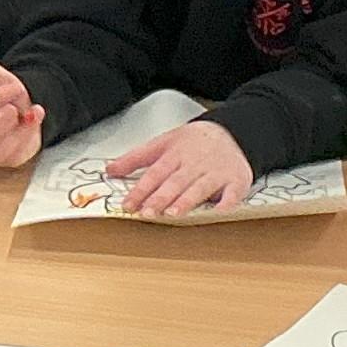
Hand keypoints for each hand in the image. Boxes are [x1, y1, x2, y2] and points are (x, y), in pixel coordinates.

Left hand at [103, 117, 250, 218]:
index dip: (141, 190)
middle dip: (160, 198)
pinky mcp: (236, 181)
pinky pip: (232, 194)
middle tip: (147, 213)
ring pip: (199, 187)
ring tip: (173, 214)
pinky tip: (217, 213)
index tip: (128, 205)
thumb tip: (110, 170)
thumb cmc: (194, 142)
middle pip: (175, 182)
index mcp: (175, 153)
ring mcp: (216, 172)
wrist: (233, 132)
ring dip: (186, 201)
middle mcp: (194, 163)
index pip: (155, 173)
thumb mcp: (163, 143)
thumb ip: (136, 158)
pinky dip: (226, 204)